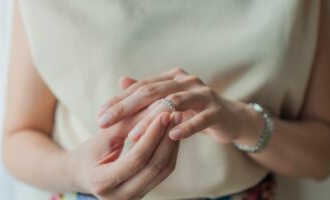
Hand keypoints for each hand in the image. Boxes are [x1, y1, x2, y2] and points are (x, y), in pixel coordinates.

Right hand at [68, 112, 180, 199]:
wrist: (81, 174)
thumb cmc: (88, 153)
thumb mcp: (102, 137)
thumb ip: (126, 124)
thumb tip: (154, 107)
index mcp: (102, 183)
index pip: (136, 159)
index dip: (152, 135)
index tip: (163, 114)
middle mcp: (120, 196)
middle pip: (154, 167)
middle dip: (166, 139)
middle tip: (175, 114)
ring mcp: (134, 197)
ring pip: (163, 171)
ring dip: (172, 144)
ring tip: (177, 121)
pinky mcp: (143, 191)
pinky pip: (162, 172)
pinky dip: (169, 151)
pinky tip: (172, 133)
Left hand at [97, 68, 262, 143]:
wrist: (230, 117)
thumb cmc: (194, 110)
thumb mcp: (170, 100)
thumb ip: (148, 91)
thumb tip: (121, 80)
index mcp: (172, 77)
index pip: (140, 87)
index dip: (119, 101)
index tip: (100, 115)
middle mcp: (185, 81)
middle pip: (151, 92)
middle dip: (126, 107)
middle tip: (105, 122)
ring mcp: (202, 94)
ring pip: (173, 103)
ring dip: (151, 120)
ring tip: (132, 135)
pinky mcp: (216, 110)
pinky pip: (200, 118)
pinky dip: (186, 127)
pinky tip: (171, 136)